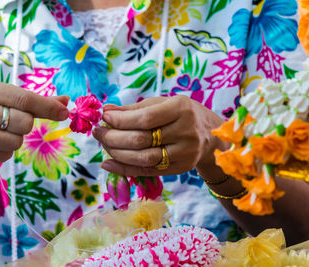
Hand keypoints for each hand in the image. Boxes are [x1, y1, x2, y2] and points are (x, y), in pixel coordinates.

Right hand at [0, 76, 68, 164]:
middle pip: (24, 123)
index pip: (23, 99)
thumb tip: (64, 102)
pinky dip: (4, 149)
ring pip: (16, 143)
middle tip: (12, 118)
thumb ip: (29, 98)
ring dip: (15, 137)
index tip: (65, 110)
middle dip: (26, 123)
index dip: (47, 106)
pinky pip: (4, 156)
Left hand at [93, 95, 228, 175]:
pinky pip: (148, 171)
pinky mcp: (180, 169)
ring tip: (103, 145)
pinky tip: (108, 163)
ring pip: (143, 158)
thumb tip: (106, 110)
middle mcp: (186, 132)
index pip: (145, 118)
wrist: (211, 135)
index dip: (121, 120)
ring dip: (117, 153)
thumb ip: (135, 108)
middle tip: (98, 132)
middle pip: (142, 140)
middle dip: (114, 137)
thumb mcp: (163, 103)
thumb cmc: (183, 114)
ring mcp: (184, 153)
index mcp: (182, 109)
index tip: (104, 117)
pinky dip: (125, 169)